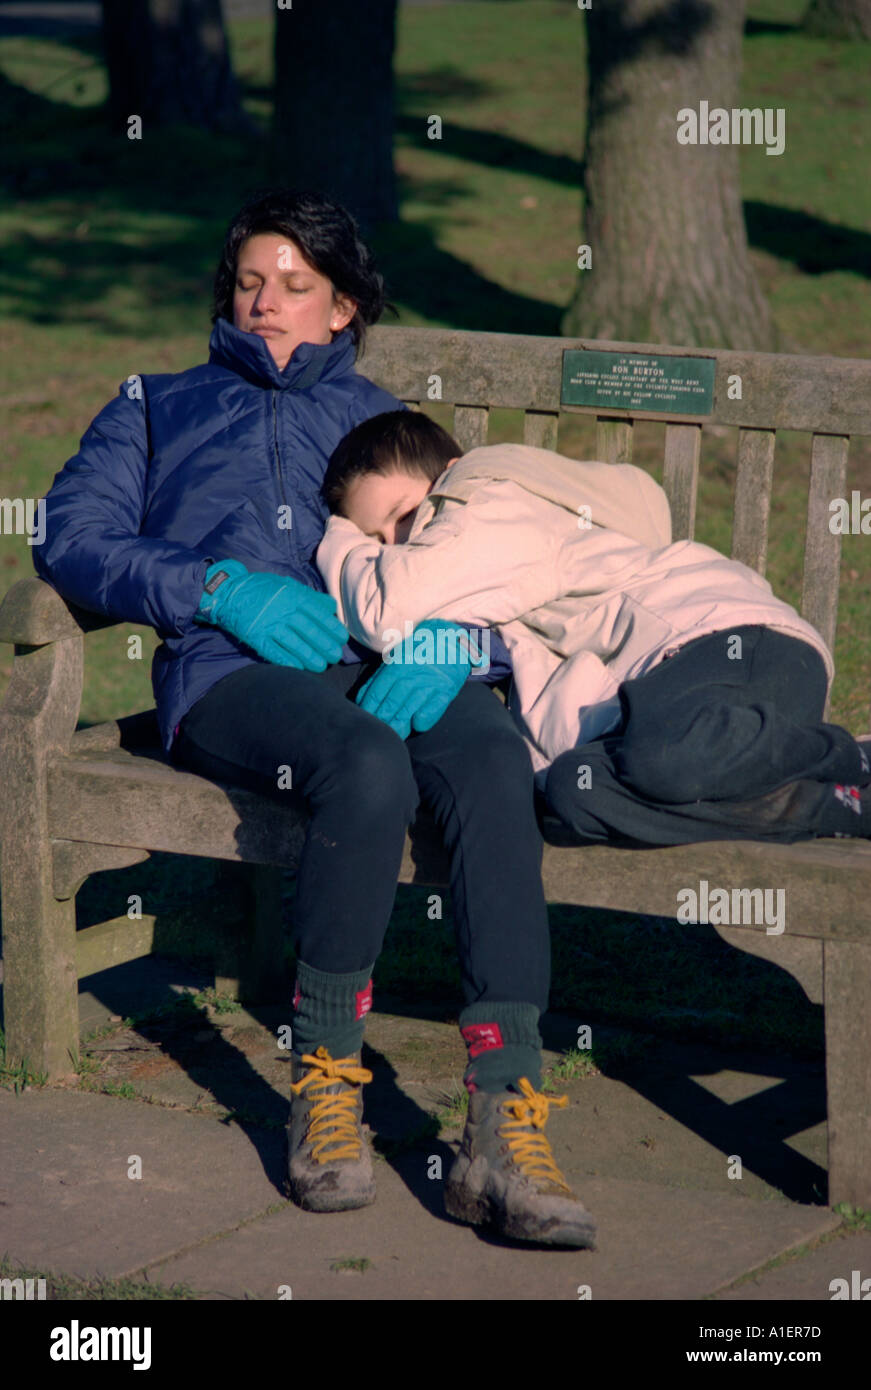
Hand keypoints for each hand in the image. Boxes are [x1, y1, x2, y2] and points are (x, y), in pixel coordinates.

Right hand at [196, 558, 347, 669]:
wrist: (229, 592)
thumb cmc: (262, 589)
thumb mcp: (287, 585)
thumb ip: (310, 596)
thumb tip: (331, 607)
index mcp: (293, 597)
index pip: (319, 615)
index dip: (332, 629)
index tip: (341, 639)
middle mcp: (283, 611)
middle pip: (310, 631)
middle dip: (325, 646)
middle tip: (335, 656)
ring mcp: (269, 625)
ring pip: (295, 644)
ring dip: (310, 657)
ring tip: (321, 666)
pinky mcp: (256, 637)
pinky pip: (274, 652)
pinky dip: (288, 661)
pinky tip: (299, 668)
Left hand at [356, 619, 481, 737]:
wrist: (449, 640)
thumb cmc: (417, 653)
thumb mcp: (396, 659)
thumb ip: (379, 678)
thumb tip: (361, 699)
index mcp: (396, 666)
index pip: (377, 693)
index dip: (369, 709)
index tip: (366, 720)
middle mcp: (412, 675)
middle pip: (391, 704)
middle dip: (382, 720)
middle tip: (378, 732)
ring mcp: (429, 683)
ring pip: (408, 710)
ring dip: (399, 725)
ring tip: (394, 735)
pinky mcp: (445, 691)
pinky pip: (431, 711)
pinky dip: (422, 721)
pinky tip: (416, 725)